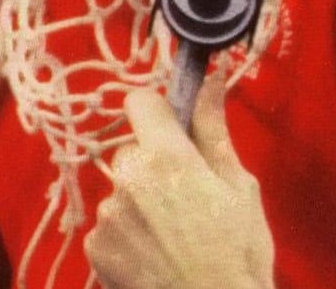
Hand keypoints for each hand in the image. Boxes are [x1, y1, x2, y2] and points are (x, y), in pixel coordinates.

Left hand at [85, 75, 273, 288]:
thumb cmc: (239, 254)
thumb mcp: (239, 187)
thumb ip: (213, 130)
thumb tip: (212, 80)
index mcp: (165, 157)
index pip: (140, 101)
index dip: (160, 112)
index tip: (177, 131)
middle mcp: (127, 180)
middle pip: (133, 151)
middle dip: (155, 165)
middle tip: (188, 198)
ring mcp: (107, 216)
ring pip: (122, 191)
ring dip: (141, 203)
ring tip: (175, 236)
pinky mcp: (96, 248)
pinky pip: (110, 225)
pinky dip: (128, 235)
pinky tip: (155, 255)